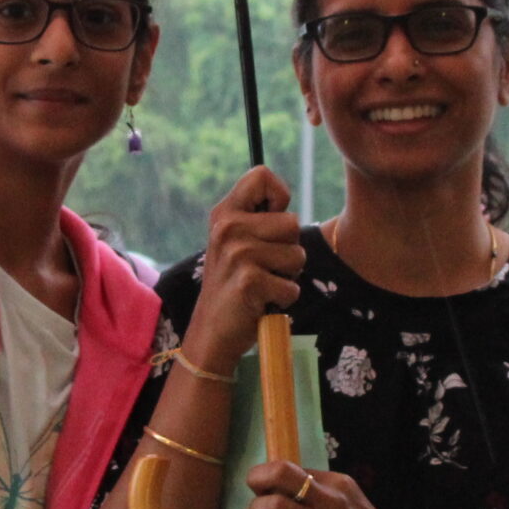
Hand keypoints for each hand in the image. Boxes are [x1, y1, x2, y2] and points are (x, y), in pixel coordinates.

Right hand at [181, 166, 303, 369]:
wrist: (210, 333)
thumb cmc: (232, 286)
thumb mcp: (234, 243)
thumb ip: (256, 221)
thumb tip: (285, 206)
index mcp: (224, 213)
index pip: (262, 176)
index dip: (279, 197)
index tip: (270, 222)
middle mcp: (228, 228)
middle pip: (292, 222)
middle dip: (288, 250)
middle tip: (263, 268)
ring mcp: (238, 254)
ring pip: (298, 256)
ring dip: (288, 276)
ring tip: (262, 284)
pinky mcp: (250, 281)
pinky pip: (293, 287)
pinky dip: (284, 300)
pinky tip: (260, 303)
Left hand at [233, 460, 448, 508]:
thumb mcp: (355, 508)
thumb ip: (327, 499)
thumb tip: (292, 494)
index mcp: (340, 485)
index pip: (295, 467)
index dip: (271, 474)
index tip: (263, 486)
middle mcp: (330, 501)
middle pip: (281, 474)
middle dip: (257, 479)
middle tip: (253, 493)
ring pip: (274, 508)